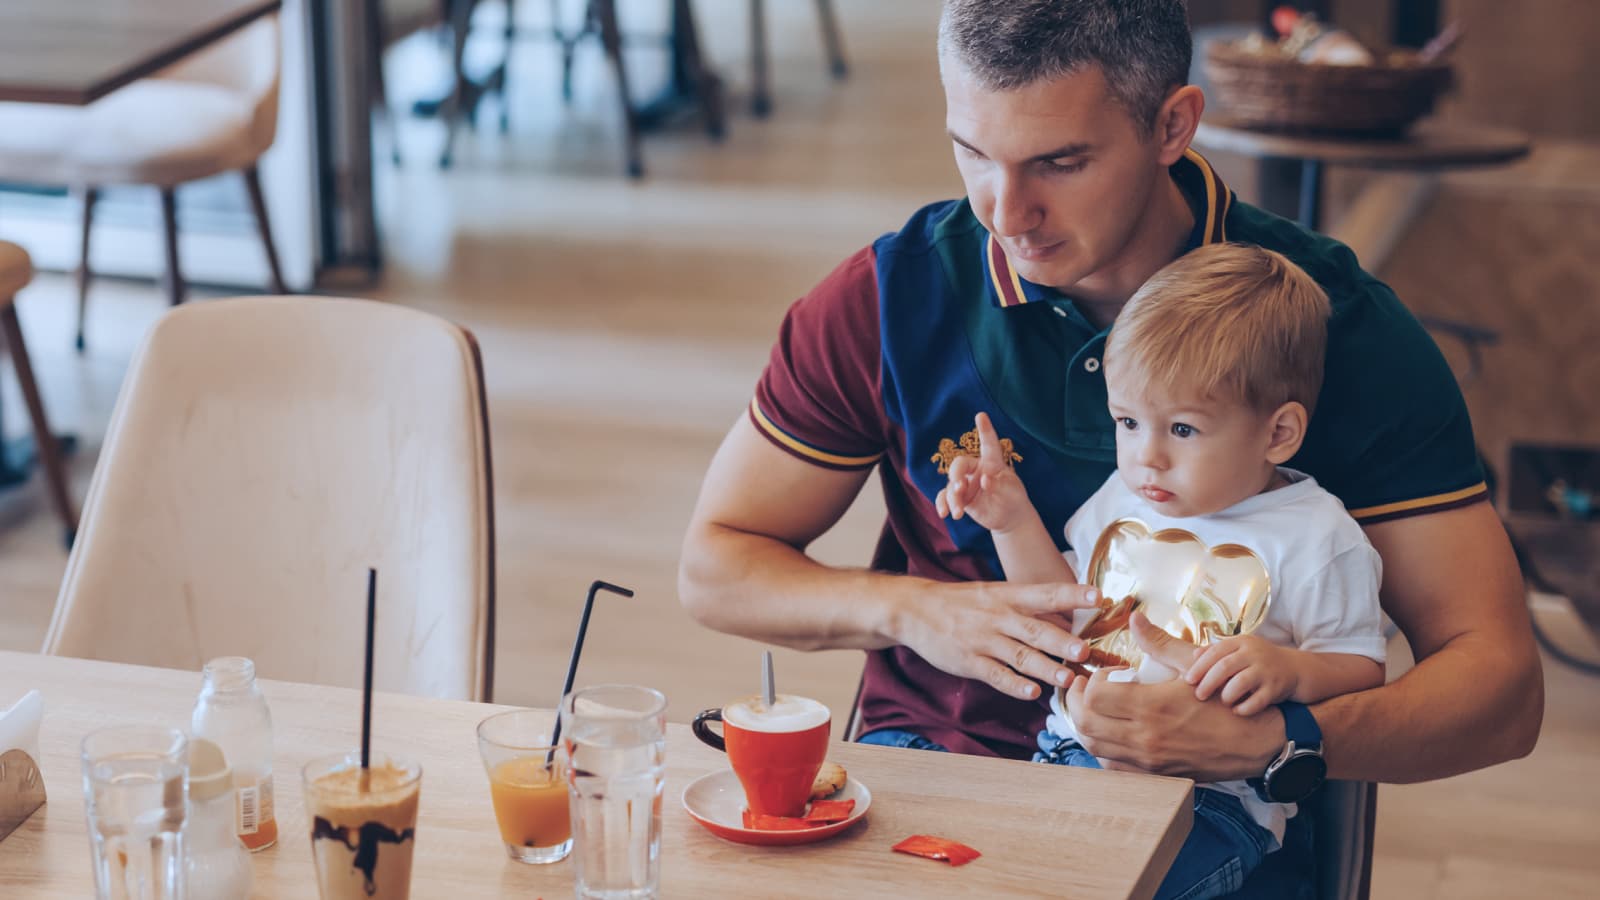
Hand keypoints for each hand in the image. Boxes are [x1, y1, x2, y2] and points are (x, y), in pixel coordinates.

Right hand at [894, 579, 1101, 700]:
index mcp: (1008, 596)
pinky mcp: (969, 662)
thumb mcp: (994, 593)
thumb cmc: (963, 602)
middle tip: (1084, 650)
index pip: (1045, 594)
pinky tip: (1032, 692)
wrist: (915, 609)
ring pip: (1019, 655)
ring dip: (1045, 667)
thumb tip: (1068, 616)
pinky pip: (995, 674)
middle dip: (1061, 641)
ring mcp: (983, 640)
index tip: (1098, 596)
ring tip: (1068, 679)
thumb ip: (1027, 606)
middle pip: (1035, 629)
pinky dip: (1014, 684)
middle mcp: (998, 616)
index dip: (1071, 594)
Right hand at [935, 412, 1031, 533]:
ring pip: (951, 485)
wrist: (1008, 517)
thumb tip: (983, 480)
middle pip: (959, 464)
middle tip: (960, 486)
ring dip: (952, 498)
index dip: (985, 430)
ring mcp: (966, 483)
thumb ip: (998, 484)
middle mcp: (976, 469)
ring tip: (958, 512)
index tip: (981, 416)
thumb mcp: (1011, 491)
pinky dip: (943, 504)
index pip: (988, 444)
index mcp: (992, 462)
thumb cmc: (1013, 498)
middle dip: (956, 474)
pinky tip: (944, 513)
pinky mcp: (960, 497)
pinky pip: (945, 497)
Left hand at [1063, 612, 1280, 779]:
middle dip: (1075, 702)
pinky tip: (1111, 732)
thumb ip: (1159, 643)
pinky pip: (1113, 766)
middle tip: (1081, 688)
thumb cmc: (1225, 701)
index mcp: (1151, 707)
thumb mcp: (1193, 668)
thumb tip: (1135, 618)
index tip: (1101, 674)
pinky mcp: (1156, 775)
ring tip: (1094, 708)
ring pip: (1094, 747)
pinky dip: (1103, 748)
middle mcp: (1145, 738)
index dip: (1089, 682)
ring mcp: (1149, 761)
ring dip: (1086, 725)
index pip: (1093, 697)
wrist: (1258, 741)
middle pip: (1085, 723)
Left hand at [1184, 634, 1297, 715]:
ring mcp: (1267, 670)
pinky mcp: (1277, 688)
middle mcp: (1254, 653)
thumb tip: (1194, 655)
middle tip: (1199, 695)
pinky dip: (1244, 707)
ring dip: (1226, 695)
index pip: (1215, 652)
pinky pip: (1258, 701)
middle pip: (1224, 667)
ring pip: (1240, 683)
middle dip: (1208, 682)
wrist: (1296, 669)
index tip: (1188, 680)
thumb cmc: (1259, 661)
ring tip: (1222, 701)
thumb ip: (1217, 651)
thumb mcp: (1241, 650)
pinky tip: (1237, 711)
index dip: (1199, 667)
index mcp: (1242, 642)